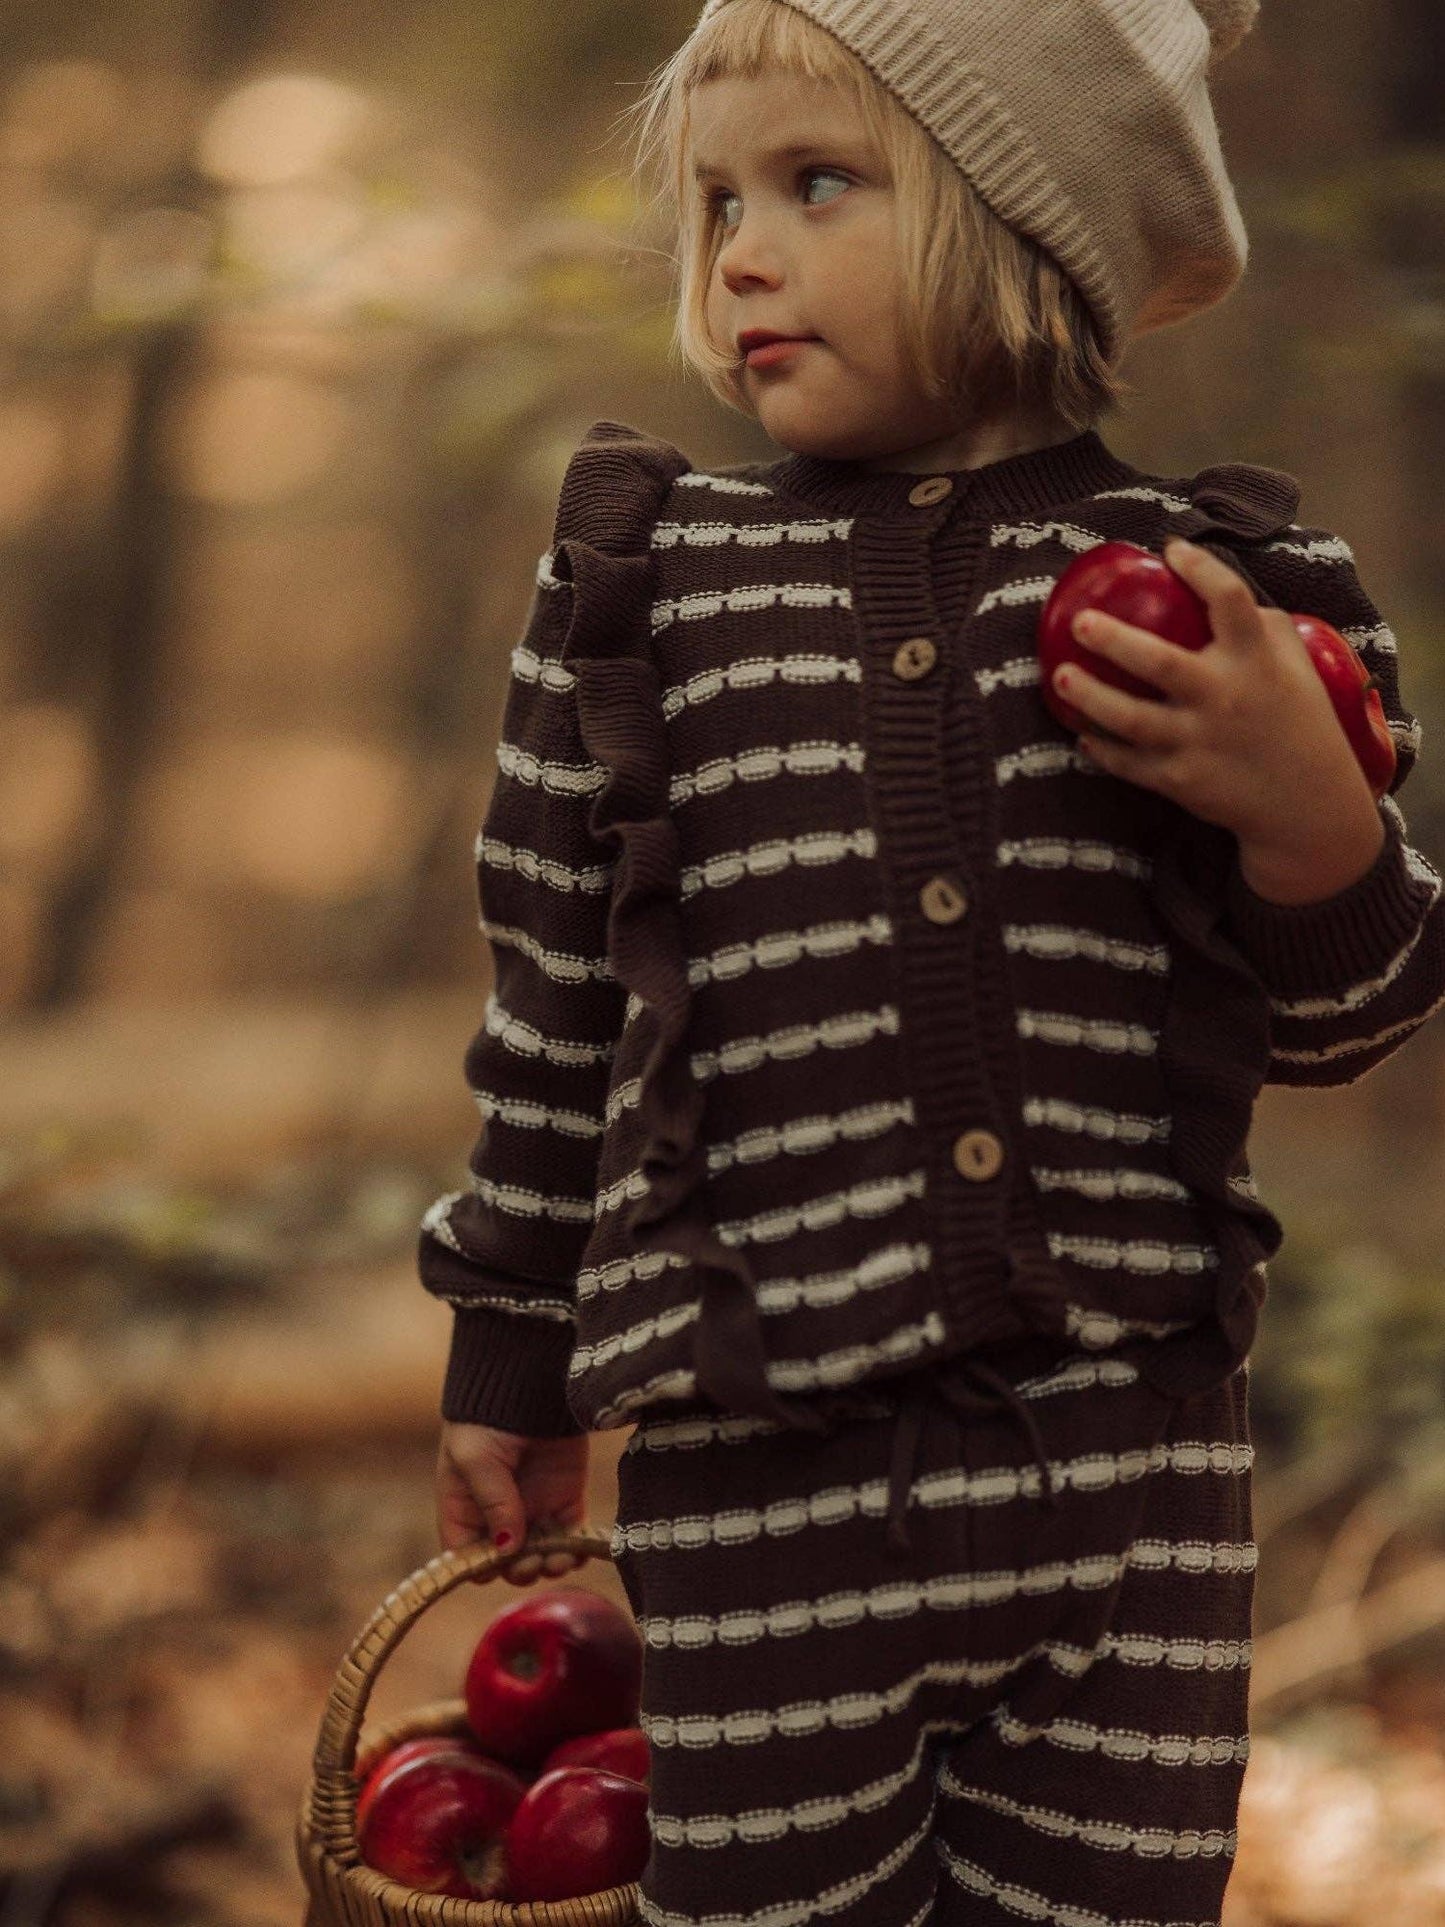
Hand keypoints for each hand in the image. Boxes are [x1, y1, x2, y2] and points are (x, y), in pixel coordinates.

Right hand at [436, 1422, 591, 1587]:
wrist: (531, 1383)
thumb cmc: (488, 1418)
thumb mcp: (477, 1457)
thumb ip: (492, 1502)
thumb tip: (507, 1548)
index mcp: (465, 1508)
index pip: (466, 1555)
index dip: (479, 1566)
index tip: (498, 1562)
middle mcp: (498, 1515)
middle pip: (506, 1563)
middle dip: (519, 1569)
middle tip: (532, 1560)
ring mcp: (533, 1509)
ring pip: (540, 1556)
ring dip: (548, 1564)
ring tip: (557, 1558)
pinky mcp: (565, 1500)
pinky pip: (570, 1537)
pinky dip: (574, 1551)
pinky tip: (576, 1553)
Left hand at [1052, 537, 1379, 853]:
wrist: (1309, 804)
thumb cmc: (1298, 720)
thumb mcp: (1294, 664)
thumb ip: (1262, 625)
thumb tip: (1214, 587)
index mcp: (1257, 660)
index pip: (1229, 600)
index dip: (1200, 569)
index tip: (1172, 550)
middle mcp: (1225, 698)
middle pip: (1160, 663)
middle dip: (1115, 640)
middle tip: (1080, 622)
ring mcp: (1199, 742)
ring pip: (1131, 719)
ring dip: (1091, 697)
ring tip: (1060, 677)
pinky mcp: (1182, 780)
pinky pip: (1130, 763)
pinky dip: (1102, 749)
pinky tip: (1082, 732)